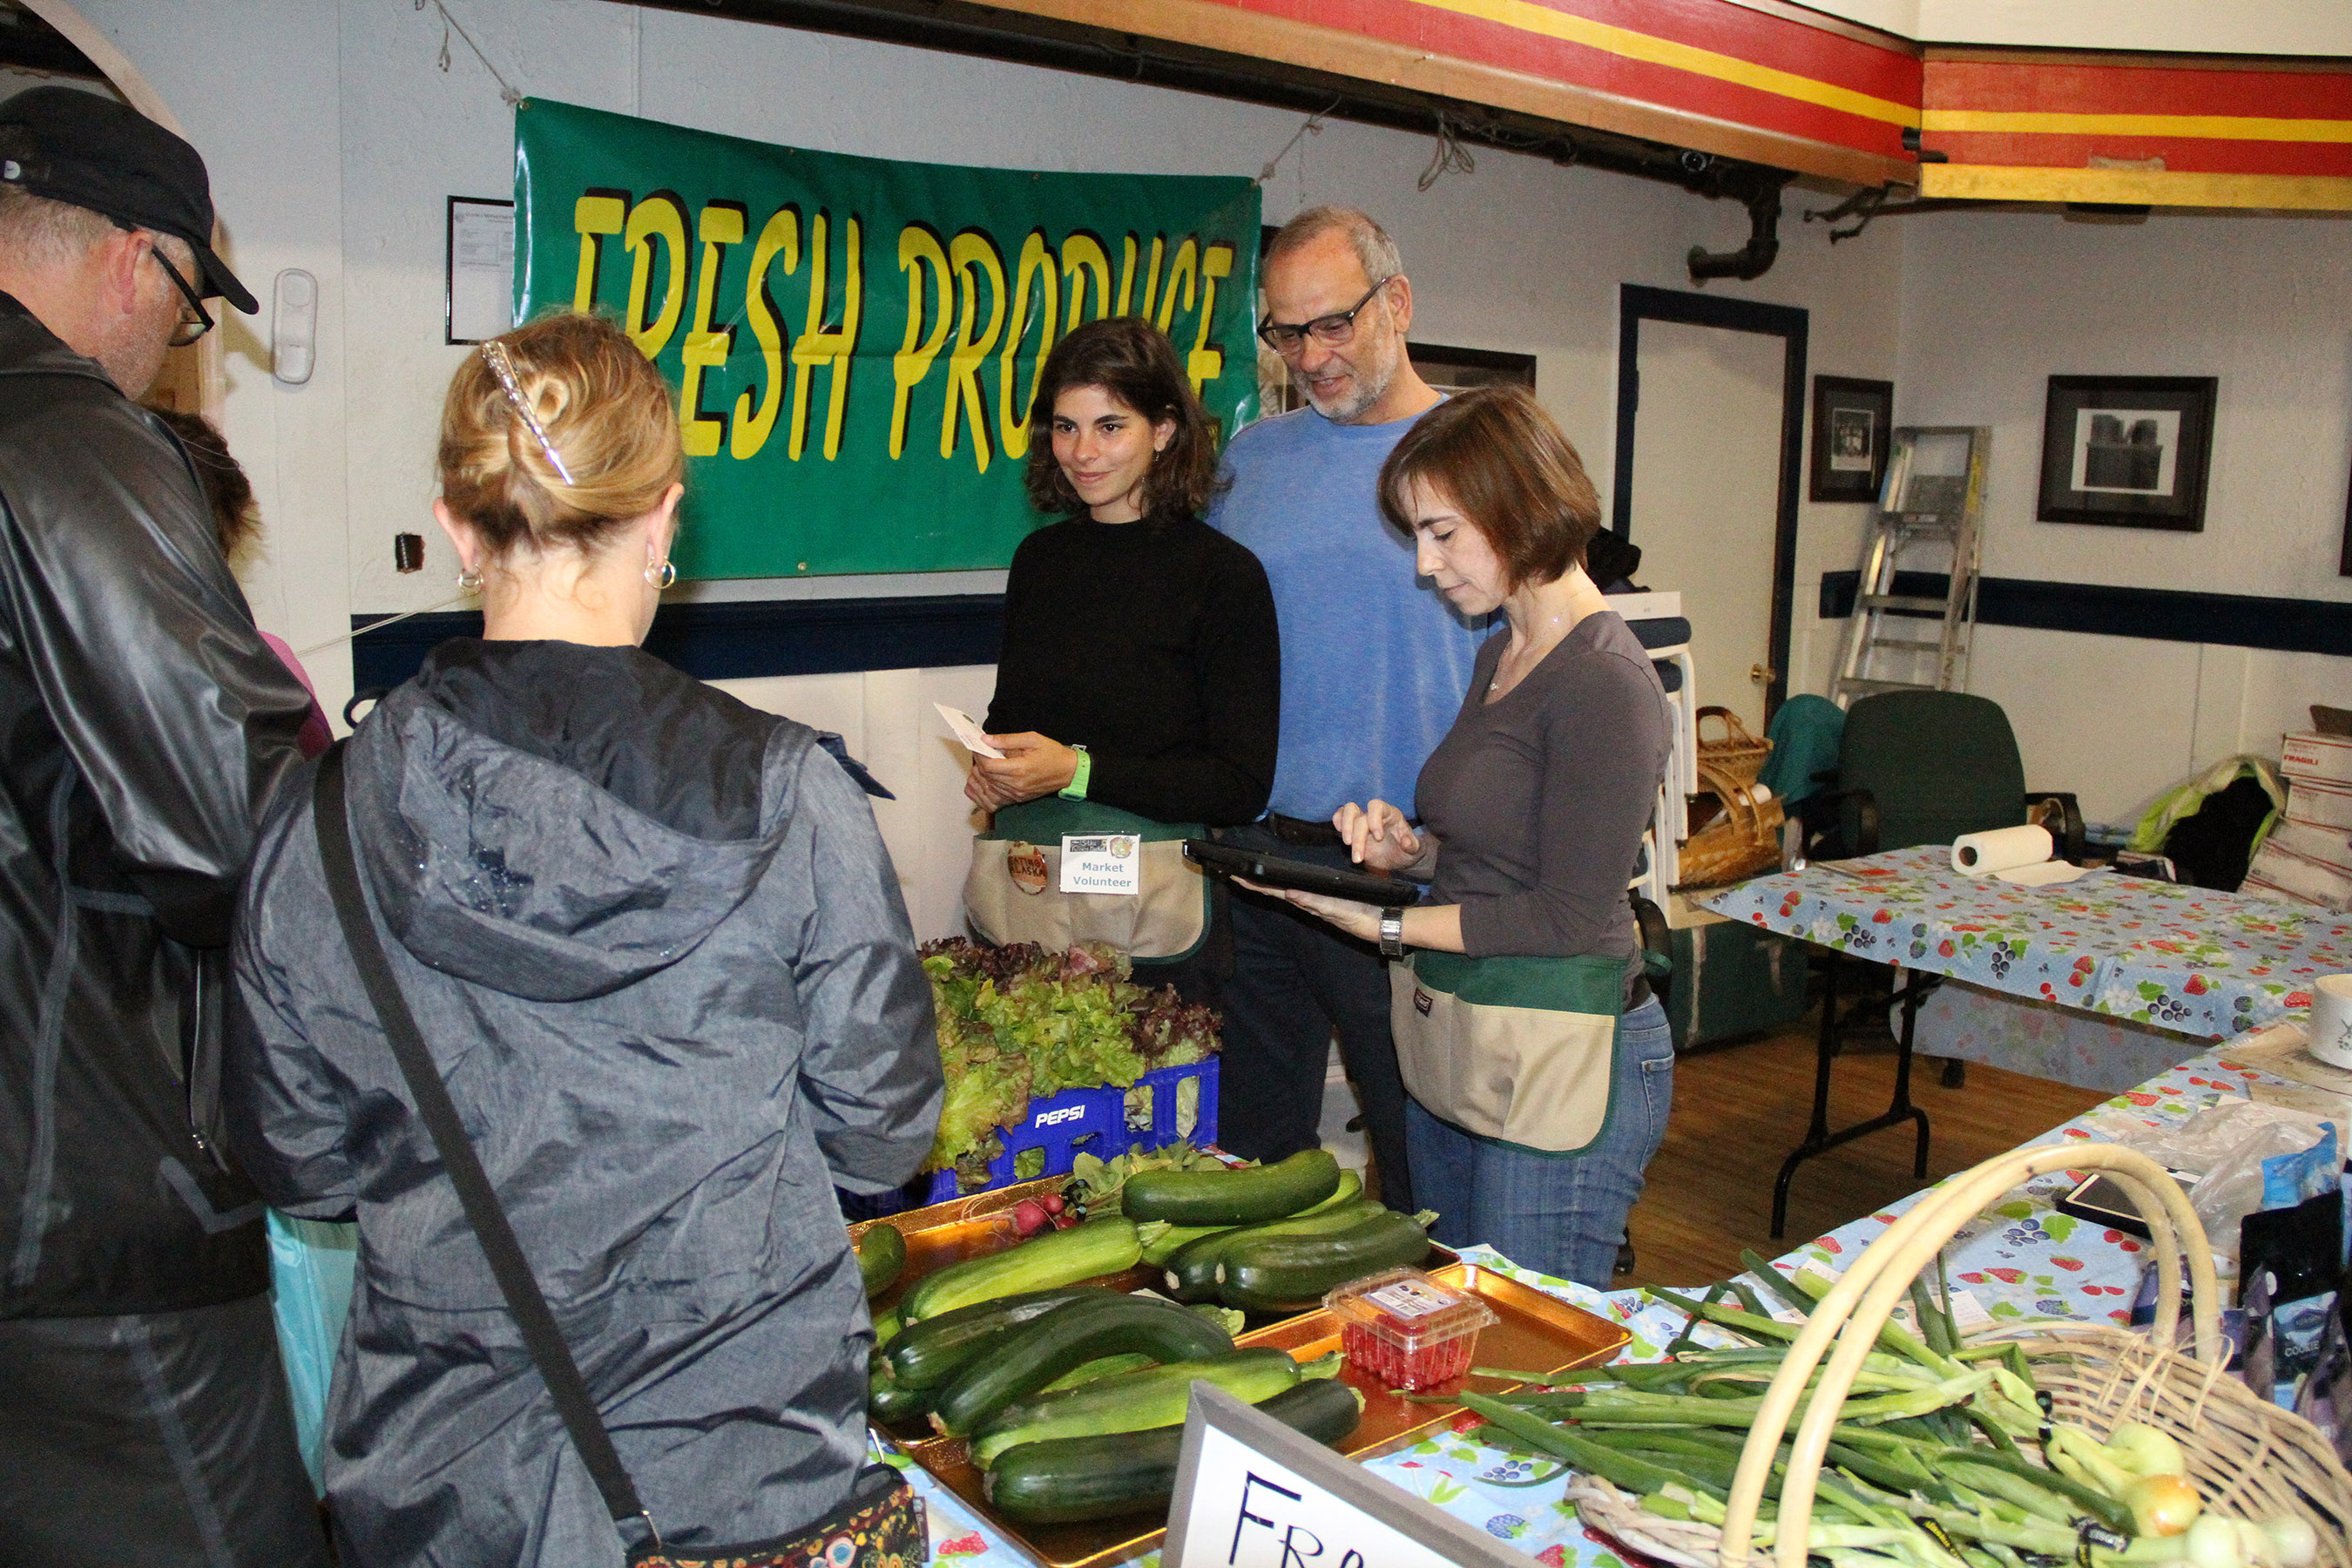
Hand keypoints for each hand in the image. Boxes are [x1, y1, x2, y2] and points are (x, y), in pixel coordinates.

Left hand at [968, 731, 1077, 805]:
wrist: (1069, 772)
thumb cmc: (1053, 753)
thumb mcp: (1032, 739)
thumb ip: (1007, 740)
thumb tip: (986, 739)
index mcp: (1020, 769)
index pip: (989, 766)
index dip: (980, 756)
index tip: (979, 746)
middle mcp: (1016, 785)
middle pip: (987, 776)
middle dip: (981, 763)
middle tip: (982, 751)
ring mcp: (1017, 794)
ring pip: (990, 785)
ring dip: (985, 774)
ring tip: (988, 760)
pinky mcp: (1018, 798)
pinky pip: (997, 793)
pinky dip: (992, 783)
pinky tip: (995, 772)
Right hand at [1234, 879, 1381, 941]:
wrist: (1383, 923)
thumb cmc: (1364, 908)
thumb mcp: (1340, 894)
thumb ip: (1321, 892)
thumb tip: (1297, 886)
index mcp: (1312, 898)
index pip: (1282, 888)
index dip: (1262, 882)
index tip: (1241, 874)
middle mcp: (1312, 904)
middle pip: (1279, 893)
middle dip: (1257, 886)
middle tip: (1235, 877)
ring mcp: (1322, 908)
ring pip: (1291, 898)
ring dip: (1271, 891)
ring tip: (1251, 882)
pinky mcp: (1336, 911)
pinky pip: (1316, 903)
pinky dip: (1303, 898)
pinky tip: (1289, 892)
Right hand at [1334, 799, 1422, 871]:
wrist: (1399, 858)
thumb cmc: (1406, 851)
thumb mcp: (1414, 850)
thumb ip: (1411, 845)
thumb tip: (1405, 842)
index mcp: (1390, 814)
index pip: (1377, 806)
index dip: (1374, 819)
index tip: (1378, 837)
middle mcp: (1374, 814)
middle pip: (1359, 815)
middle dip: (1358, 835)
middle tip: (1359, 855)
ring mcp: (1362, 820)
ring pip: (1347, 811)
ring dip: (1345, 829)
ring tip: (1348, 846)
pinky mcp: (1352, 828)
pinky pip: (1339, 817)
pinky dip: (1337, 823)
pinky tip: (1343, 837)